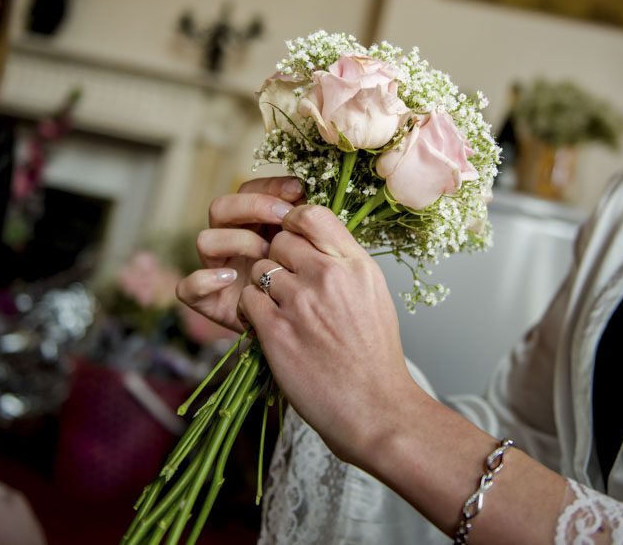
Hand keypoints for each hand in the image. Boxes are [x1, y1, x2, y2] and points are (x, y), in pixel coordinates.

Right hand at [177, 176, 304, 330]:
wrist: (306, 334)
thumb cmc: (312, 289)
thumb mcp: (316, 252)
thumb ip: (313, 226)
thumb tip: (314, 197)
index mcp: (255, 226)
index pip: (250, 190)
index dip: (269, 186)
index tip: (297, 190)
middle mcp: (231, 242)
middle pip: (221, 208)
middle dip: (252, 206)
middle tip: (283, 217)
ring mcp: (217, 269)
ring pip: (205, 240)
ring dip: (237, 241)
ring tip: (266, 255)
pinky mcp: (208, 301)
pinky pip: (188, 286)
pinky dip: (205, 279)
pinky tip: (233, 278)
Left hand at [238, 204, 422, 462]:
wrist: (375, 408)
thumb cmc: (375, 356)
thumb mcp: (373, 294)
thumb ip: (344, 262)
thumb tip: (314, 241)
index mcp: (356, 264)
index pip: (312, 214)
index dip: (294, 223)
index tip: (294, 241)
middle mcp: (328, 276)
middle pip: (280, 241)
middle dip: (279, 261)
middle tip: (290, 287)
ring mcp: (300, 302)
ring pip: (260, 270)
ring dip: (265, 290)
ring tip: (286, 314)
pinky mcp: (275, 330)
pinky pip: (247, 300)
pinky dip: (254, 313)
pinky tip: (274, 329)